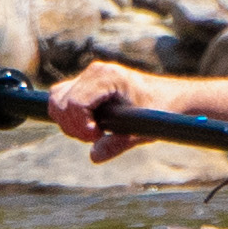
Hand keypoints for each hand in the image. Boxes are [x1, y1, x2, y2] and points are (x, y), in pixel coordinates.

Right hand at [43, 60, 168, 157]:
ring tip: (92, 132)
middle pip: (61, 103)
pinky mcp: (85, 83)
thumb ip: (117, 144)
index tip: (97, 136)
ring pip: (57, 101)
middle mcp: (95, 72)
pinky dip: (69, 117)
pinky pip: (61, 99)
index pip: (75, 103)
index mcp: (109, 77)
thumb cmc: (161, 111)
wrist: (170, 98)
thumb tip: (93, 156)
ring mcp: (89, 76)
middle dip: (73, 126)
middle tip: (96, 136)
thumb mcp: (141, 131)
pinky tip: (88, 126)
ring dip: (69, 122)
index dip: (81, 125)